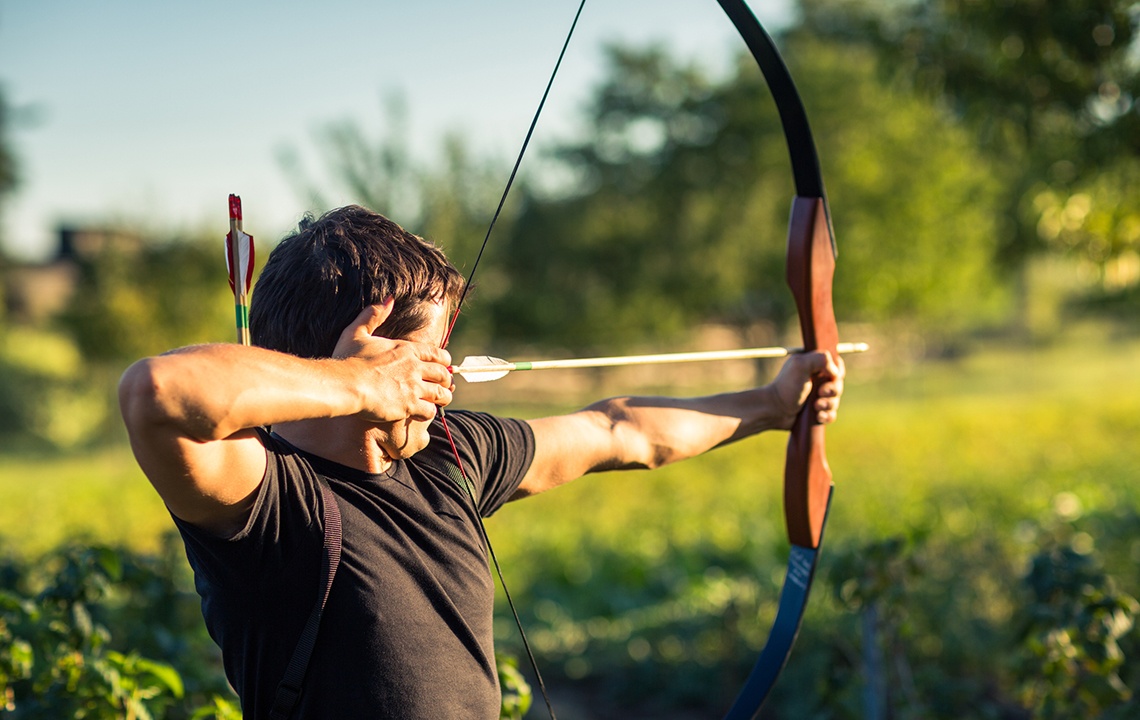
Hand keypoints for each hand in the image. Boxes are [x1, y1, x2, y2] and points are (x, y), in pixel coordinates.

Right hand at [332, 300, 454, 422]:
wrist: (344, 384)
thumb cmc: (347, 359)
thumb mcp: (357, 331)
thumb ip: (374, 314)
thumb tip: (389, 298)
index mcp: (406, 349)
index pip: (437, 354)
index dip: (443, 361)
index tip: (442, 366)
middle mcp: (414, 367)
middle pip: (443, 374)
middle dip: (445, 380)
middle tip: (443, 385)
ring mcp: (414, 387)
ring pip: (441, 393)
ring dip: (442, 398)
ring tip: (439, 401)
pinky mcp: (409, 405)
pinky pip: (430, 410)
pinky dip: (429, 412)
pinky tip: (423, 413)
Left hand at [769, 350, 843, 429]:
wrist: (775, 410)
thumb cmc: (786, 386)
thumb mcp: (800, 365)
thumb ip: (820, 359)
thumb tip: (835, 372)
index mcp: (813, 365)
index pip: (836, 365)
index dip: (837, 372)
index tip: (830, 377)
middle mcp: (817, 380)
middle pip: (838, 384)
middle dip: (832, 390)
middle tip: (820, 393)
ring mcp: (817, 396)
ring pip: (835, 400)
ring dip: (828, 404)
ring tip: (815, 407)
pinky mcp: (817, 411)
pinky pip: (831, 414)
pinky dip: (827, 416)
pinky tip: (818, 416)